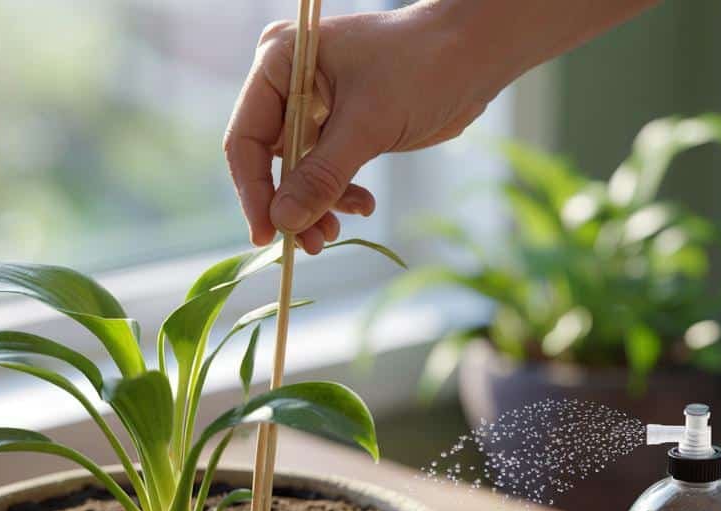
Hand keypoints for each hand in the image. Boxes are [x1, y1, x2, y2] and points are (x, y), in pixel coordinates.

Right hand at [224, 4, 508, 253]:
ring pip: (298, 173)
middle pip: (269, 160)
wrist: (474, 56)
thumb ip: (322, 175)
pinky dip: (339, 194)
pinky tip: (363, 206)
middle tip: (311, 245)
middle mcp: (289, 84)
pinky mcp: (340, 127)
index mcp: (280, 63)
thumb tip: (284, 221)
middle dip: (290, 204)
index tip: (268, 234)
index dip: (254, 191)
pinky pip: (324, 171)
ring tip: (335, 234)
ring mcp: (314, 107)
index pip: (247, 138)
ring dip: (316, 206)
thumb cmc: (421, 68)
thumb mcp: (368, 124)